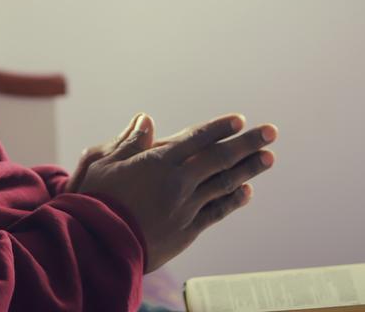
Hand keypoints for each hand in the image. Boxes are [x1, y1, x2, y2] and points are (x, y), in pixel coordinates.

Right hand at [67, 112, 277, 272]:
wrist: (95, 244)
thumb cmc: (93, 199)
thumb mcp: (102, 162)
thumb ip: (128, 141)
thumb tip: (146, 119)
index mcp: (157, 160)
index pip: (196, 138)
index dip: (219, 128)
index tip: (239, 120)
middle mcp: (177, 181)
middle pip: (219, 158)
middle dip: (248, 143)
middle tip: (271, 132)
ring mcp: (184, 207)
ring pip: (223, 184)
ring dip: (248, 170)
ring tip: (268, 158)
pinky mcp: (185, 231)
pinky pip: (215, 212)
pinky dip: (232, 200)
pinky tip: (246, 192)